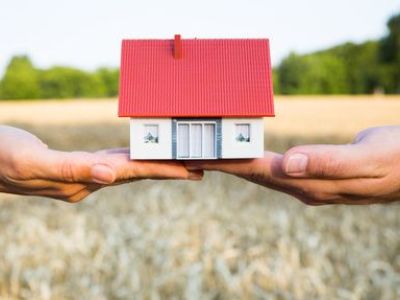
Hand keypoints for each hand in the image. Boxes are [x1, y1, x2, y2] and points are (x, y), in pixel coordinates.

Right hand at [0, 126, 201, 201]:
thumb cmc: (2, 157)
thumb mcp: (33, 162)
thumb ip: (72, 169)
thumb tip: (111, 176)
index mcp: (84, 180)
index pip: (135, 173)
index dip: (165, 170)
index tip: (195, 169)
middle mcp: (89, 181)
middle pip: (139, 173)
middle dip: (170, 169)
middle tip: (202, 166)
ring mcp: (84, 175)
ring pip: (129, 168)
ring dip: (155, 164)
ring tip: (181, 161)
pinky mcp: (78, 166)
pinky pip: (113, 161)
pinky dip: (132, 157)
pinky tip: (139, 154)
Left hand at [186, 126, 399, 204]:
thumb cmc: (395, 160)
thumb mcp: (367, 160)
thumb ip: (328, 163)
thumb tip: (288, 165)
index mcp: (310, 183)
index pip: (258, 171)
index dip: (227, 162)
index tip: (198, 155)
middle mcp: (303, 186)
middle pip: (252, 174)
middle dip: (222, 164)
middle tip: (190, 153)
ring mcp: (308, 182)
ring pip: (261, 172)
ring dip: (234, 162)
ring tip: (211, 153)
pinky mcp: (313, 174)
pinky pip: (276, 167)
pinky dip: (256, 160)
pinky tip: (248, 155)